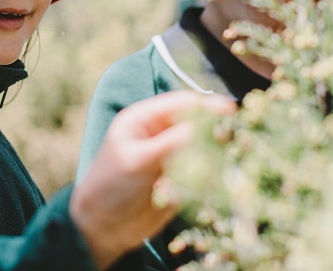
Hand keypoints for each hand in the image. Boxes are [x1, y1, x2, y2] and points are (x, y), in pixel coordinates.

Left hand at [69, 91, 235, 268]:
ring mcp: (172, 157)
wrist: (102, 227)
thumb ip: (170, 143)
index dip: (206, 105)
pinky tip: (200, 187)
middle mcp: (161, 134)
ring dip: (212, 157)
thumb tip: (204, 125)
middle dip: (214, 131)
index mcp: (144, 119)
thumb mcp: (137, 160)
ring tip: (216, 168)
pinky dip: (207, 179)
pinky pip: (203, 174)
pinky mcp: (182, 181)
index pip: (181, 104)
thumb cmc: (110, 186)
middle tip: (231, 140)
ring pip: (204, 149)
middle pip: (197, 124)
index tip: (229, 111)